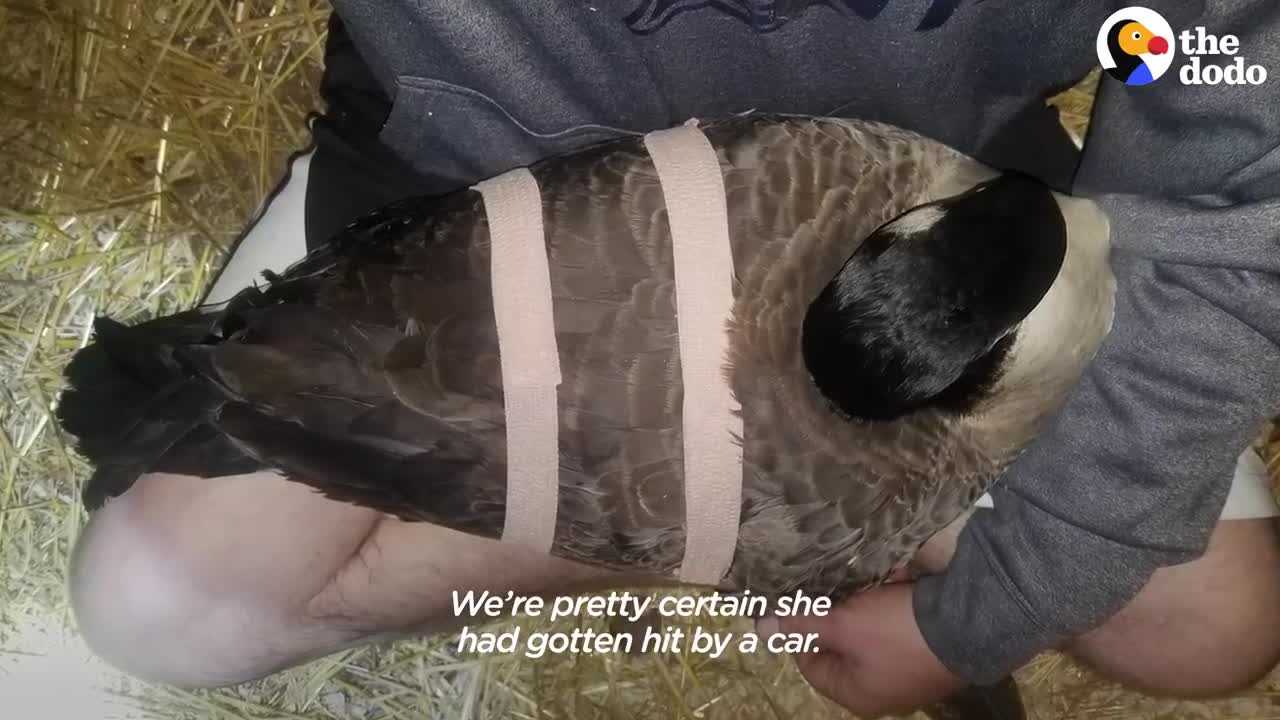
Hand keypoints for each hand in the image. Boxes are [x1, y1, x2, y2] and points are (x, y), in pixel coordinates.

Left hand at [757, 582, 964, 717]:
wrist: (976, 621)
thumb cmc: (898, 632)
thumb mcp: (842, 625)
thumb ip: (801, 625)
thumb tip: (760, 629)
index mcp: (857, 694)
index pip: (810, 661)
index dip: (801, 628)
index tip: (803, 598)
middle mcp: (883, 687)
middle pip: (842, 643)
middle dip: (839, 608)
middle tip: (837, 582)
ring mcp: (909, 667)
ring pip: (870, 626)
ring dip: (868, 598)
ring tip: (872, 578)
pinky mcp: (930, 644)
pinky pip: (899, 617)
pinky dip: (894, 596)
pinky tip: (898, 577)